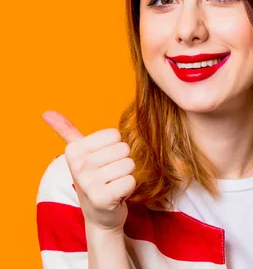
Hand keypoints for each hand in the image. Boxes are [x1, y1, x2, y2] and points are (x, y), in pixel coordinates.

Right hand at [42, 110, 135, 232]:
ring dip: (125, 176)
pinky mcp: (102, 198)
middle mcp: (78, 165)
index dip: (114, 148)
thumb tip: (46, 112)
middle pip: (124, 149)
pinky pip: (131, 181)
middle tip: (109, 175)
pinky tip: (116, 196)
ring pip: (129, 164)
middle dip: (121, 162)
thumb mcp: (79, 153)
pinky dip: (128, 189)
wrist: (99, 215)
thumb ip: (67, 131)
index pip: (115, 135)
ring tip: (112, 184)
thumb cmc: (94, 179)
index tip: (103, 162)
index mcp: (73, 150)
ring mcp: (88, 183)